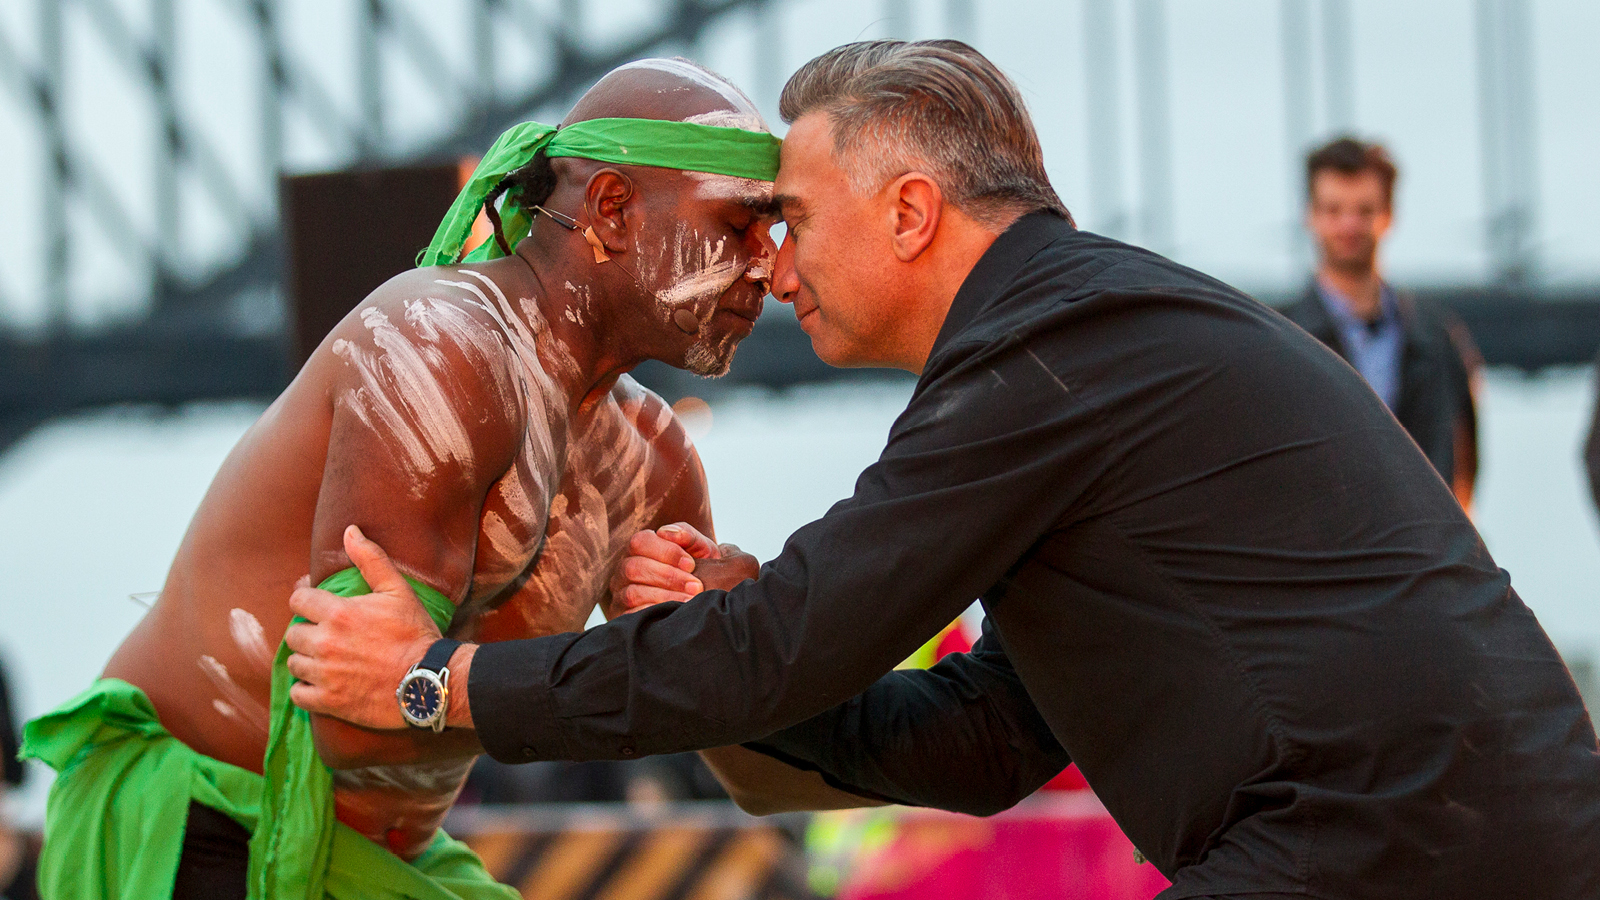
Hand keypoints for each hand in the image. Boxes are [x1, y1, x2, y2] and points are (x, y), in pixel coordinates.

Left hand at [285, 525, 443, 729]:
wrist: (429, 681)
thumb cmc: (414, 633)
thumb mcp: (398, 590)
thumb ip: (370, 559)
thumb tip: (349, 531)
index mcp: (338, 613)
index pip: (298, 601)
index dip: (306, 601)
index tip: (316, 605)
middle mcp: (325, 643)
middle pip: (293, 634)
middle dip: (306, 632)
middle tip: (326, 635)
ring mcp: (325, 675)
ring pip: (294, 664)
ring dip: (306, 660)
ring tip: (325, 660)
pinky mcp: (329, 702)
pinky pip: (298, 695)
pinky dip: (305, 690)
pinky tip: (321, 684)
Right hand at [609, 522, 718, 612]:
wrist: (703, 597)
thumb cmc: (696, 570)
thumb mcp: (699, 549)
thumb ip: (688, 535)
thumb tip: (667, 533)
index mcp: (639, 547)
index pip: (640, 542)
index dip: (666, 552)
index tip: (691, 565)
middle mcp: (625, 569)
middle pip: (634, 568)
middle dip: (668, 577)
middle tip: (695, 586)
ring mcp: (621, 594)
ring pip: (632, 593)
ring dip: (664, 597)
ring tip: (689, 601)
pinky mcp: (623, 616)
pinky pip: (630, 616)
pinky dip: (654, 613)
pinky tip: (673, 613)